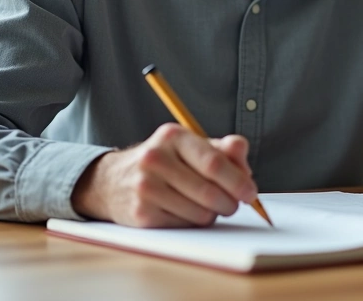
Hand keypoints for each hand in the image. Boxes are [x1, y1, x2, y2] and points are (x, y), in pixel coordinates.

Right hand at [71, 123, 258, 227]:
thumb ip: (222, 149)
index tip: (250, 192)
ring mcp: (146, 187)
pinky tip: (185, 212)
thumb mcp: (190, 146)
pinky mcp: (141, 214)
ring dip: (212, 214)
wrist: (112, 181)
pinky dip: (194, 223)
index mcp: (173, 136)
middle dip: (230, 203)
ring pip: (201, 213)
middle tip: (233, 204)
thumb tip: (242, 154)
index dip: (238, 181)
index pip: (214, 162)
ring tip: (205, 205)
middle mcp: (155, 159)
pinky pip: (186, 226)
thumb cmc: (163, 162)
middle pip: (210, 191)